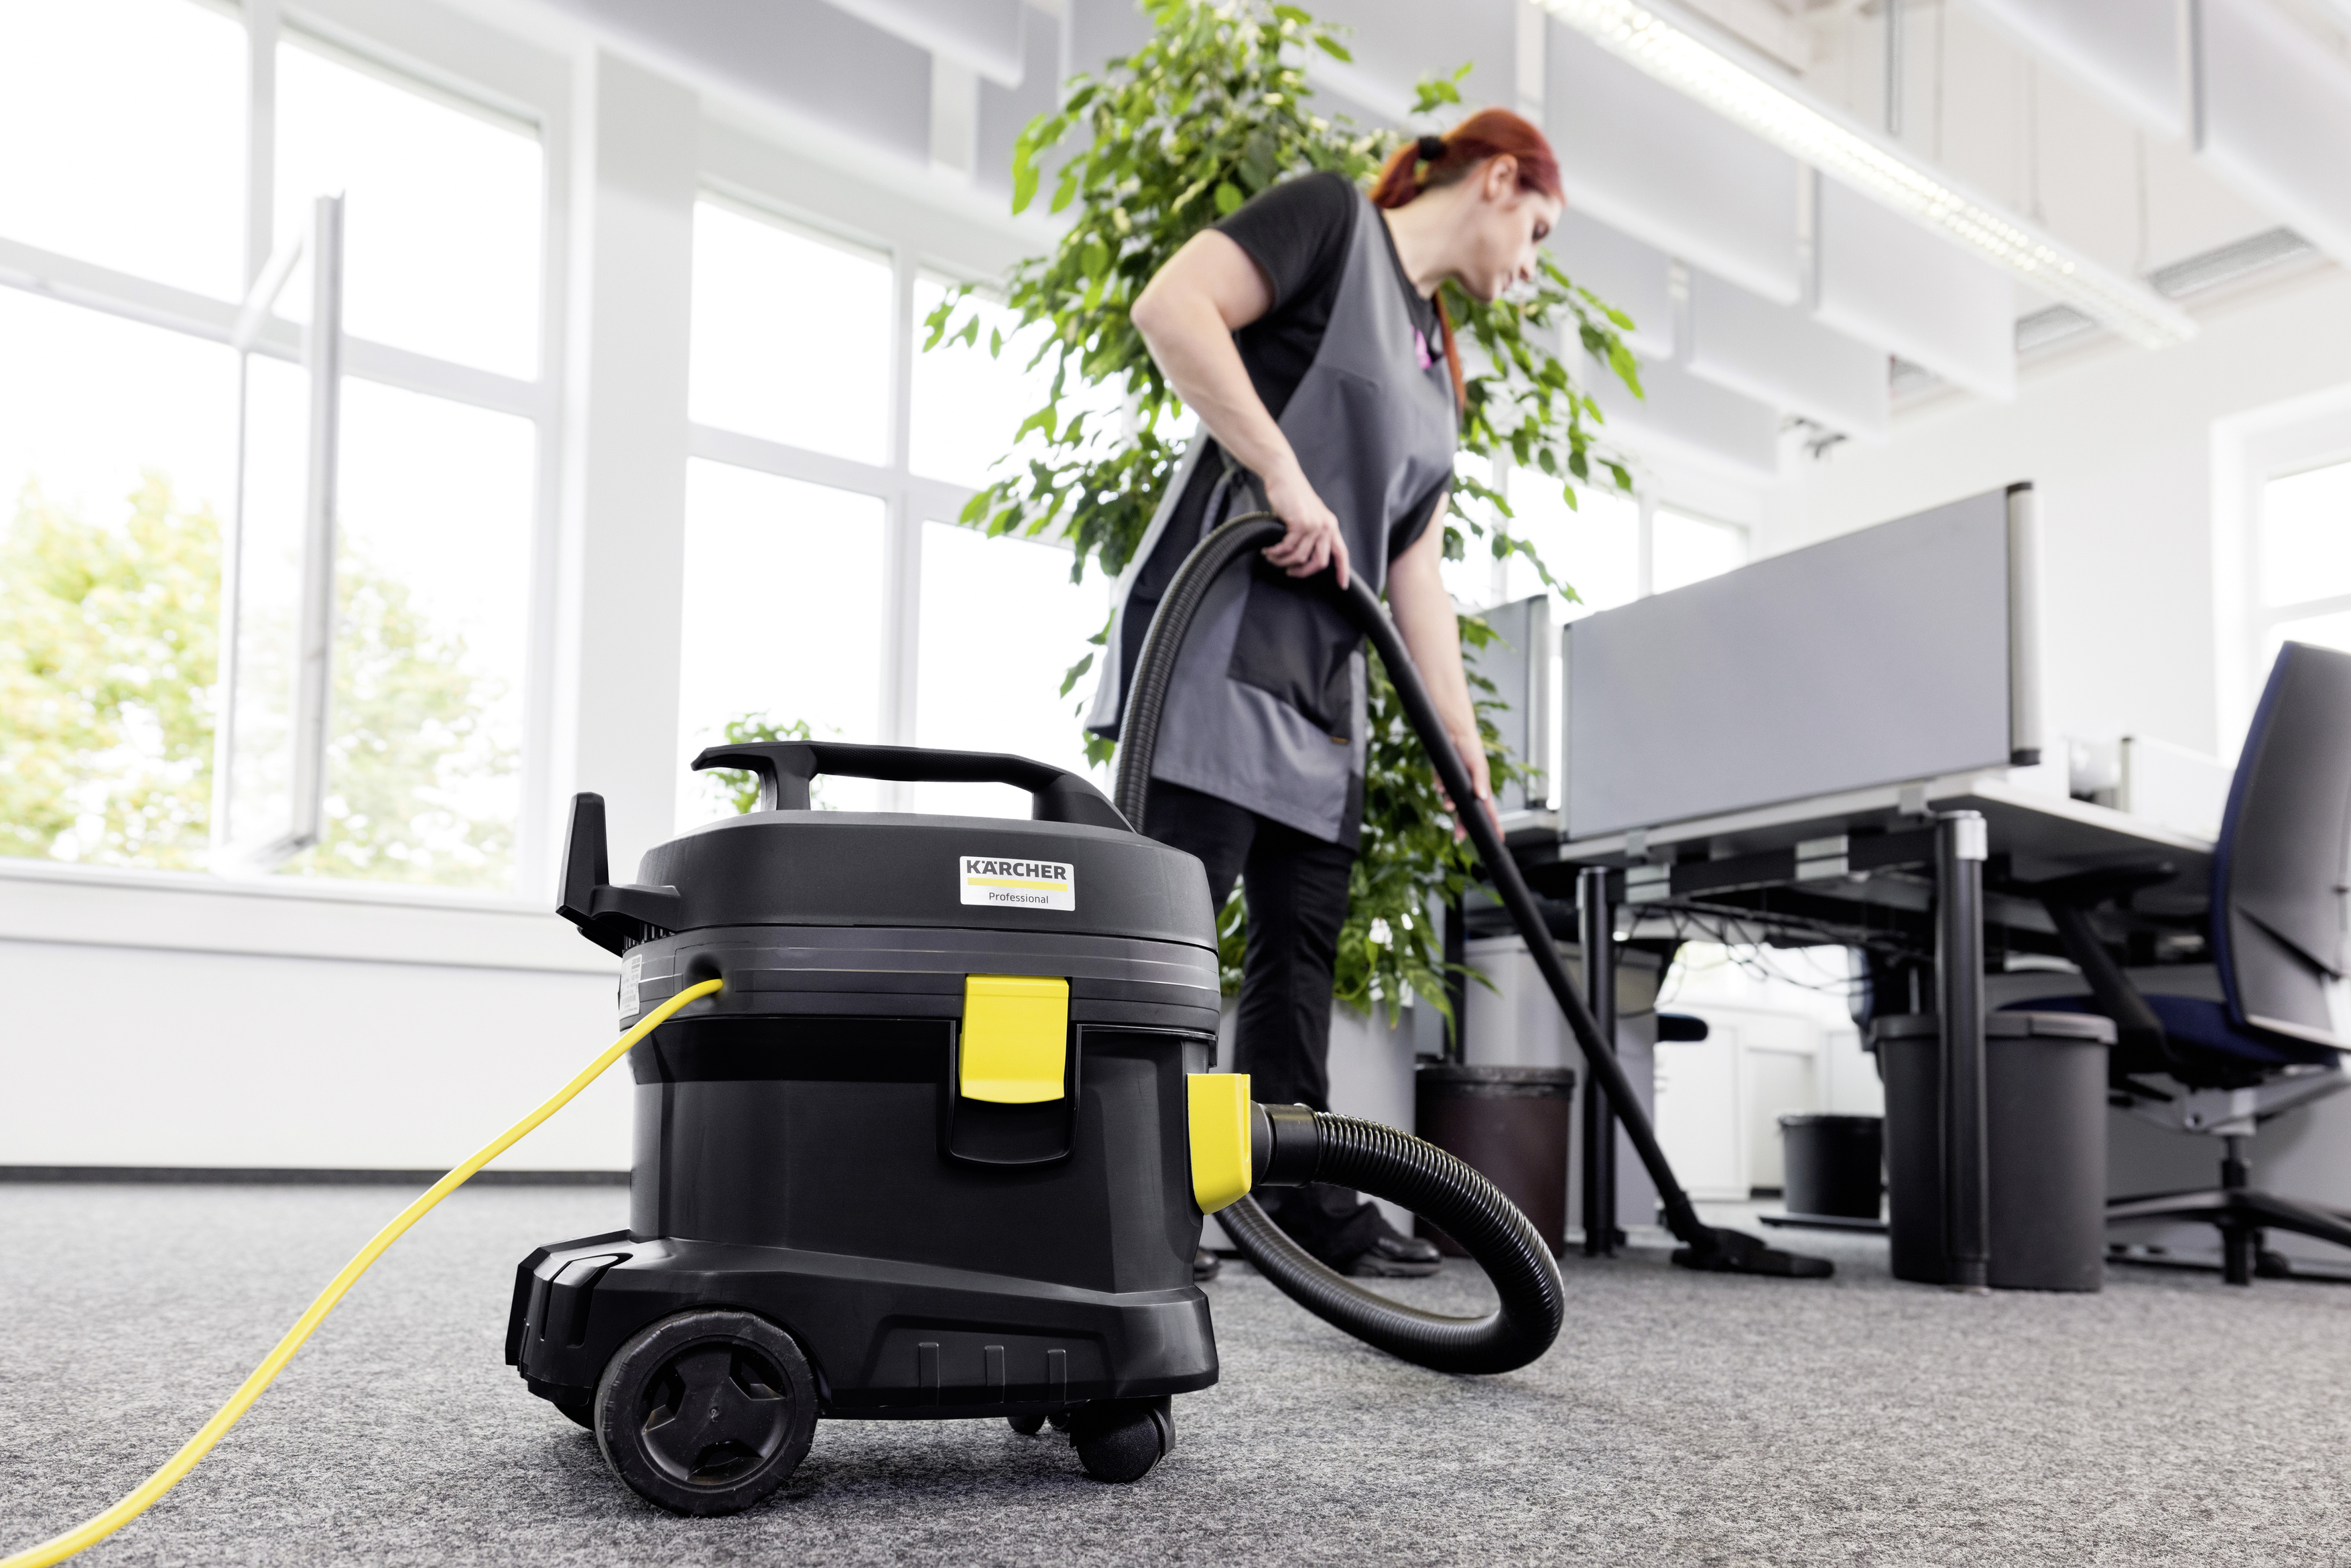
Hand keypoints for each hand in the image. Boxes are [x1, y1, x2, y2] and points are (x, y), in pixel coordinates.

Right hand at [1258, 464, 1350, 588]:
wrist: (1283, 476)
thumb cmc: (1292, 496)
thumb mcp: (1308, 516)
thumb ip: (1311, 534)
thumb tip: (1303, 558)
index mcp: (1330, 526)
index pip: (1342, 553)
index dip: (1342, 571)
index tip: (1342, 586)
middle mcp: (1326, 526)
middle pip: (1320, 562)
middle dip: (1303, 572)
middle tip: (1290, 572)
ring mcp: (1314, 525)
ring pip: (1300, 557)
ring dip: (1283, 561)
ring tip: (1272, 557)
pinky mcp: (1300, 523)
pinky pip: (1287, 548)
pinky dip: (1276, 552)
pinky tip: (1269, 549)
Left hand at [1434, 728, 1499, 841]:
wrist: (1453, 733)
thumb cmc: (1470, 748)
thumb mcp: (1478, 764)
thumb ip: (1480, 781)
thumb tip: (1482, 796)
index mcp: (1481, 788)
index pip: (1489, 810)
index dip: (1493, 825)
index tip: (1498, 839)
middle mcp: (1467, 790)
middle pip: (1466, 813)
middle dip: (1462, 826)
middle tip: (1458, 837)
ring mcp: (1454, 786)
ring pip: (1451, 803)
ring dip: (1449, 806)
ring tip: (1448, 806)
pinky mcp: (1442, 779)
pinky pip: (1440, 788)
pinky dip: (1440, 788)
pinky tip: (1440, 786)